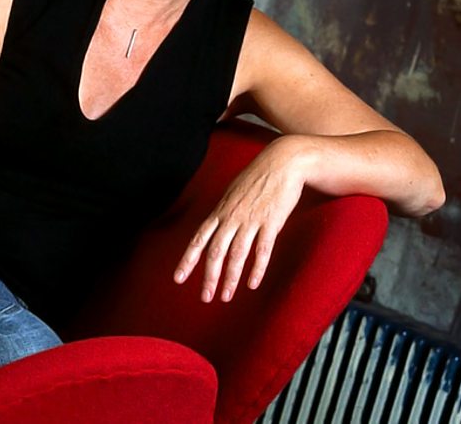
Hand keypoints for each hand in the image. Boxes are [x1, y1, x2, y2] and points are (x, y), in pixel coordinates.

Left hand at [173, 136, 308, 301]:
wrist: (282, 162)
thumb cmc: (257, 178)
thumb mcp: (232, 193)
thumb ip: (223, 212)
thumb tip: (214, 227)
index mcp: (220, 211)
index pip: (199, 239)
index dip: (188, 260)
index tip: (178, 278)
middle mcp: (231, 217)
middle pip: (215, 252)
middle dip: (208, 277)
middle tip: (204, 297)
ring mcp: (251, 220)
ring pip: (236, 254)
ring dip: (230, 278)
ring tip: (225, 296)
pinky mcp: (271, 222)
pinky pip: (262, 250)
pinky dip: (256, 268)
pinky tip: (252, 284)